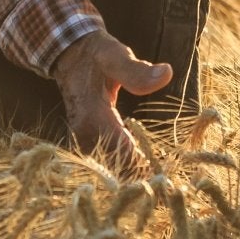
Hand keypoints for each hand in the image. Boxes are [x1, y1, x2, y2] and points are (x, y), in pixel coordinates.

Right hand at [52, 29, 171, 170]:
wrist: (71, 57)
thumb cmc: (97, 56)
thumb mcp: (115, 56)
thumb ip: (137, 70)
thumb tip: (166, 73)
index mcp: (92, 118)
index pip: (121, 153)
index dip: (143, 167)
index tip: (166, 175)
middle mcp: (84, 135)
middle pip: (116, 168)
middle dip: (141, 177)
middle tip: (168, 182)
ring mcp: (83, 141)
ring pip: (110, 169)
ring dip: (133, 176)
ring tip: (160, 181)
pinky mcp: (87, 142)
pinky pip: (107, 162)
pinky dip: (125, 168)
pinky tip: (145, 169)